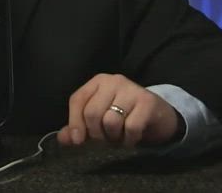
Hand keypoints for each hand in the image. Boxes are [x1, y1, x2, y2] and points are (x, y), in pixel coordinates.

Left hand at [57, 73, 181, 147]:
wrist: (158, 115)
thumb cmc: (124, 116)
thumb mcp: (99, 119)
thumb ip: (79, 127)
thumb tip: (63, 138)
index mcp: (98, 82)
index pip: (78, 100)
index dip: (74, 122)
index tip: (77, 141)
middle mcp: (113, 81)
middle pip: (92, 113)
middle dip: (97, 134)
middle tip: (105, 139)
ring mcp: (131, 89)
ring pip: (111, 121)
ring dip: (114, 137)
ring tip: (119, 137)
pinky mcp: (147, 101)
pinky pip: (131, 127)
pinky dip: (129, 139)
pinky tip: (132, 138)